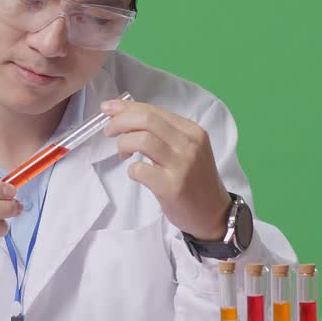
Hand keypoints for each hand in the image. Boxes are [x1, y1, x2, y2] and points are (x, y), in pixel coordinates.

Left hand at [101, 98, 231, 241]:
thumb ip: (163, 132)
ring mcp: (181, 165)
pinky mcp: (171, 187)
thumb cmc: (195, 179)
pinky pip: (140, 169)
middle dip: (120, 122)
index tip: (109, 109)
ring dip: (123, 144)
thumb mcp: (187, 148)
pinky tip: (136, 173)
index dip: (126, 107)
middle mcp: (189, 144)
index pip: (154, 110)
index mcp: (192, 130)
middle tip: (109, 132)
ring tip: (123, 153)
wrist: (213, 212)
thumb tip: (125, 115)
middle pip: (146, 119)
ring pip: (142, 140)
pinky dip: (131, 169)